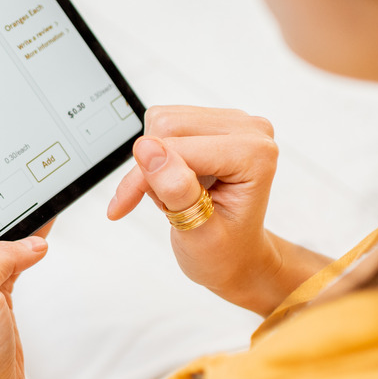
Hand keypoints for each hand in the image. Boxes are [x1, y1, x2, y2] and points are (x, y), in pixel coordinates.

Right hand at [107, 106, 330, 313]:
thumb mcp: (197, 232)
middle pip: (168, 126)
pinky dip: (159, 155)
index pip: (177, 147)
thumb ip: (175, 190)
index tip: (122, 206)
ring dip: (155, 162)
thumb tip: (147, 148)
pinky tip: (175, 179)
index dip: (143, 177)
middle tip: (163, 204)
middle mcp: (250, 129)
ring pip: (163, 121)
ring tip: (174, 194)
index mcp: (254, 154)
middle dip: (151, 168)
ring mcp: (235, 122)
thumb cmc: (225, 252)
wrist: (239, 257)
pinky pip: (167, 123)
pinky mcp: (217, 122)